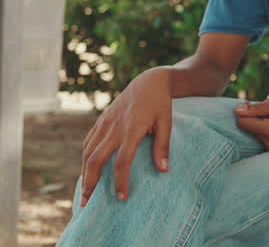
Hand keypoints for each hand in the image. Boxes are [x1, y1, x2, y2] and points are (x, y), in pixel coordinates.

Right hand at [79, 67, 173, 204]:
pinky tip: (86, 170)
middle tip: (87, 203)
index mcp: (132, 129)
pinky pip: (88, 142)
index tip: (122, 197)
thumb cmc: (160, 104)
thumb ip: (163, 146)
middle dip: (90, 183)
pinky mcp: (100, 121)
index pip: (122, 161)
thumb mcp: (167, 122)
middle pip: (96, 159)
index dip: (120, 181)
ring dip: (84, 173)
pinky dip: (85, 158)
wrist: (148, 81)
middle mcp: (114, 128)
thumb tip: (163, 170)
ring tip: (84, 192)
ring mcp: (104, 124)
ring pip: (87, 152)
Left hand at [235, 97, 268, 149]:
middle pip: (248, 127)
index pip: (242, 123)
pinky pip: (261, 137)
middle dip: (254, 117)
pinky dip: (265, 129)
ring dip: (260, 123)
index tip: (251, 104)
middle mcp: (268, 143)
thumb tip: (237, 110)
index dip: (243, 111)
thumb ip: (258, 107)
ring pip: (254, 132)